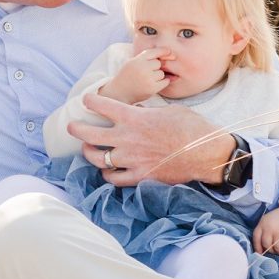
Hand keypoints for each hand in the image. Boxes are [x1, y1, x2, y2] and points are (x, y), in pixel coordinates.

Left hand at [70, 95, 234, 186]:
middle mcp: (127, 138)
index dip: (90, 101)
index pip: (102, 105)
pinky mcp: (139, 176)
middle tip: (72, 127)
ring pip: (97, 158)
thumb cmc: (192, 127)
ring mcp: (131, 159)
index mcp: (134, 118)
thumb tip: (135, 112)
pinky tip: (106, 170)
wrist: (206, 153)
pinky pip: (113, 178)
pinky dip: (107, 174)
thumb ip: (146, 112)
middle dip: (76, 129)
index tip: (86, 100)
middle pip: (89, 134)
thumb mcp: (168, 111)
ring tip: (88, 148)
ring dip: (89, 152)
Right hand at [100, 48, 170, 104]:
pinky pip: (165, 82)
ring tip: (147, 80)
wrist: (119, 92)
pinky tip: (153, 84)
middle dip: (155, 67)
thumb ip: (146, 58)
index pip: (153, 52)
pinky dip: (162, 83)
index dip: (163, 51)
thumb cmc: (127, 76)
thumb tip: (170, 53)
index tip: (169, 52)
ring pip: (161, 73)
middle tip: (146, 73)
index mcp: (136, 60)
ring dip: (157, 76)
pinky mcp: (152, 88)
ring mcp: (147, 79)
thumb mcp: (132, 63)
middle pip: (158, 63)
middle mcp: (142, 68)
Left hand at [253, 199, 278, 256]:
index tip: (260, 252)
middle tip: (276, 248)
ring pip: (276, 249)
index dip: (257, 247)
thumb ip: (264, 230)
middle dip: (271, 249)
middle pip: (266, 245)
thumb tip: (262, 246)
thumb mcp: (269, 219)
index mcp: (263, 223)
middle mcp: (270, 228)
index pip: (256, 238)